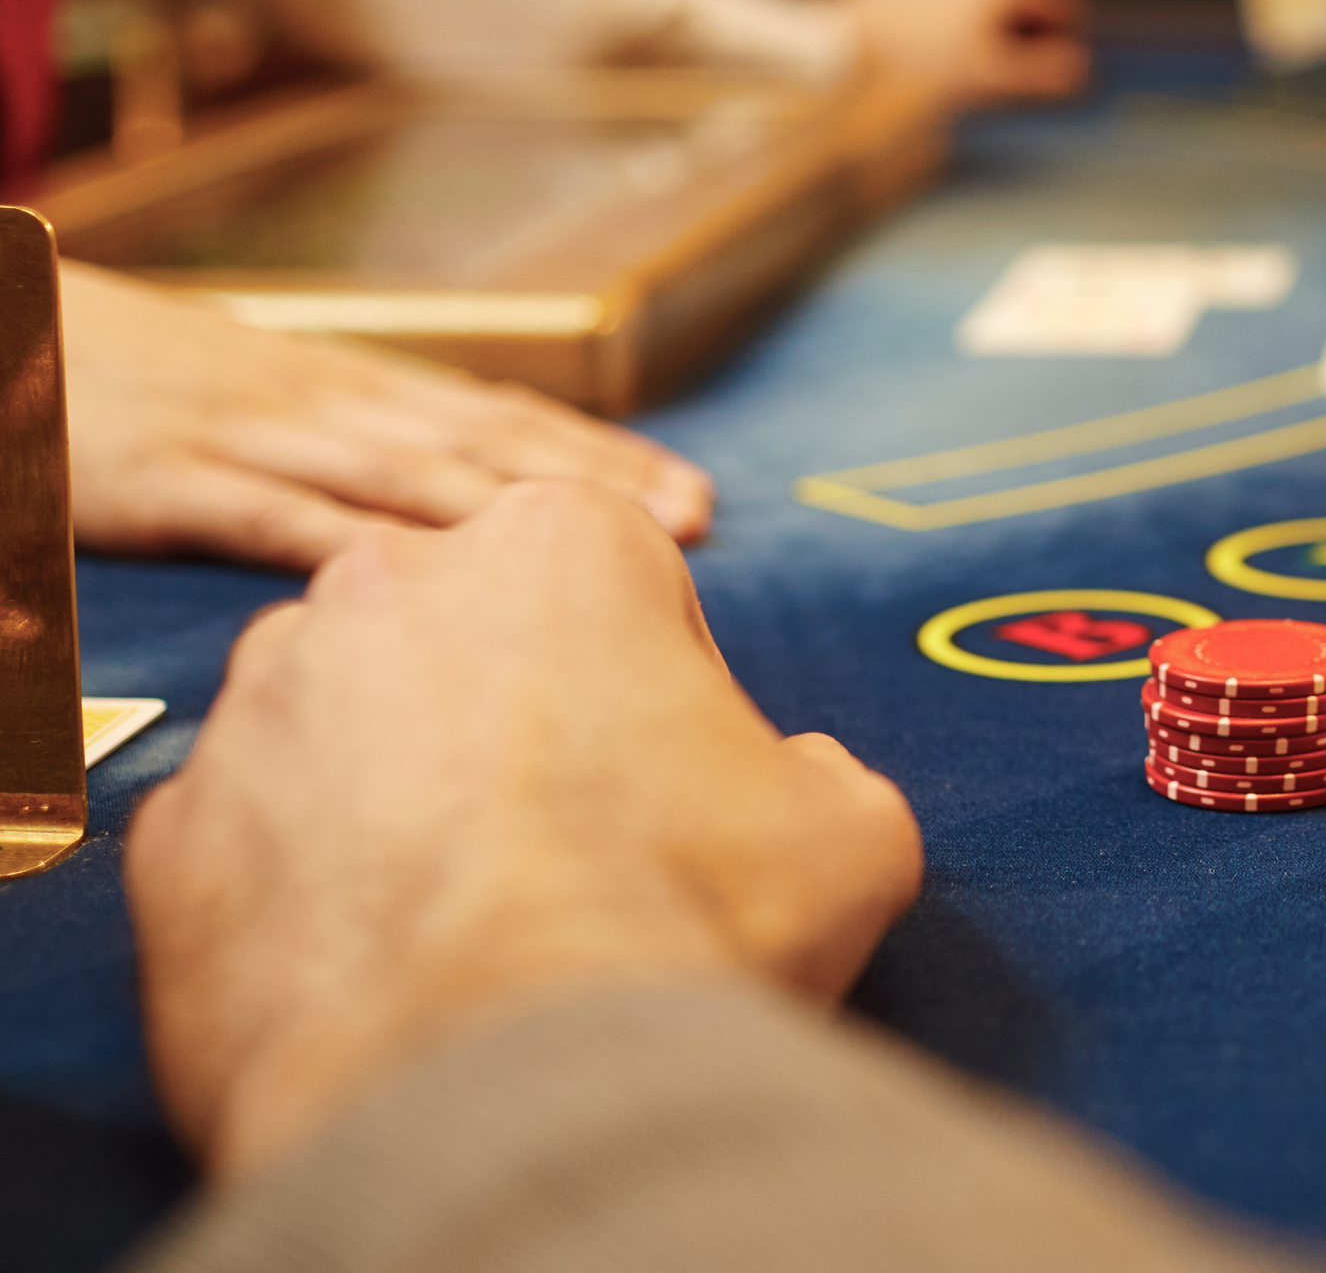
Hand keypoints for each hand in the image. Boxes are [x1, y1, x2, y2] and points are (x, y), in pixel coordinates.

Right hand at [63, 264, 712, 568]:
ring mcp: (249, 438)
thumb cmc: (121, 380)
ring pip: (405, 475)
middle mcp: (319, 402)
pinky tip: (425, 585)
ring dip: (512, 514)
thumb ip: (336, 453)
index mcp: (342, 386)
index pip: (497, 419)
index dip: (600, 457)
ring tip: (604, 547)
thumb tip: (441, 510)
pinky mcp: (172, 482)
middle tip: (696, 520)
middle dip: (593, 483)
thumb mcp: (245, 402)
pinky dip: (355, 549)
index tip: (693, 496)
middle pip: (480, 443)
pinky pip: (275, 518)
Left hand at [127, 482, 924, 1176]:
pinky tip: (379, 964)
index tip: (668, 771)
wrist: (501, 1083)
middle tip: (571, 845)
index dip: (656, 678)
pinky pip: (257, 841)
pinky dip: (308, 892)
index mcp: (560, 541)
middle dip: (510, 717)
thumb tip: (799, 783)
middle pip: (467, 631)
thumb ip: (819, 773)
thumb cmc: (688, 921)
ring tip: (470, 915)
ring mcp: (262, 699)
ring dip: (398, 793)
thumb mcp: (849, 831)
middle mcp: (390, 580)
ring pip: (345, 724)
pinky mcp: (175, 827)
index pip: (614, 576)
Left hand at [818, 0, 1089, 111]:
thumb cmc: (919, 64)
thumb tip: (1076, 67)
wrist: (840, 48)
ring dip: (986, 12)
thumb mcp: (992, 77)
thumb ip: (1043, 71)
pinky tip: (928, 37)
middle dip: (1024, 22)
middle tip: (1014, 63)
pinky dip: (948, 4)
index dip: (1067, 31)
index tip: (1058, 60)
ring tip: (968, 53)